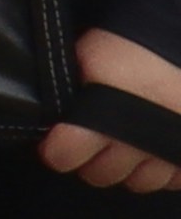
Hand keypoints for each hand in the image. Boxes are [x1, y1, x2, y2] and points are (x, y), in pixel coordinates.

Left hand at [53, 28, 180, 191]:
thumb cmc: (126, 43)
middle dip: (91, 161)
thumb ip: (69, 87)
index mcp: (101, 118)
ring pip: (140, 182)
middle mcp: (137, 142)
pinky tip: (155, 150)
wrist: (175, 36)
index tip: (55, 145)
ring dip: (129, 168)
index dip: (57, 151)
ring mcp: (170, 151)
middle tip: (92, 141)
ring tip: (126, 144)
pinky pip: (173, 180)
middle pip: (102, 174)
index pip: (66, 155)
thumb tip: (51, 115)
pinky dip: (163, 170)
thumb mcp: (85, 58)